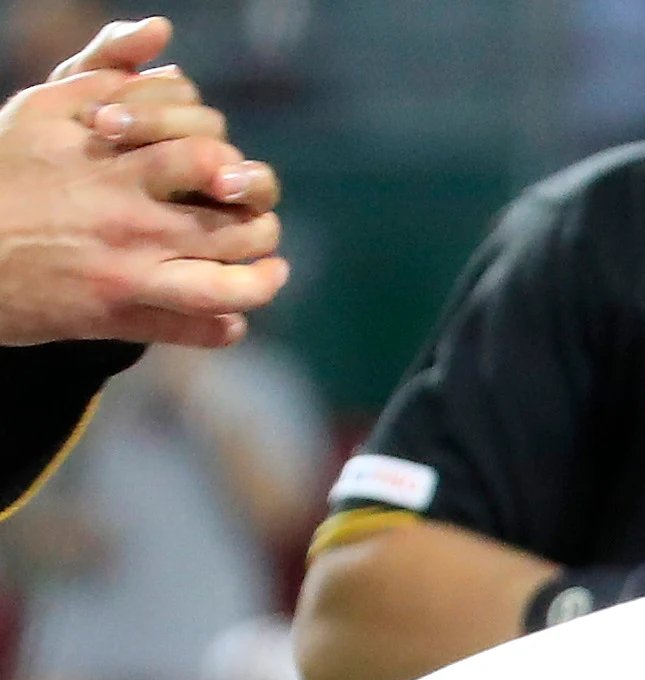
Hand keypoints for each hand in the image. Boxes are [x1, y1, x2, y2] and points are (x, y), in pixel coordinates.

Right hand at [0, 22, 281, 349]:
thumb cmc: (4, 171)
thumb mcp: (44, 108)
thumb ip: (105, 67)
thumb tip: (162, 33)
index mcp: (113, 155)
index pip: (208, 138)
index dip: (224, 149)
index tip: (218, 162)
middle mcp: (126, 209)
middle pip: (234, 202)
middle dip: (257, 204)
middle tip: (253, 213)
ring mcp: (126, 266)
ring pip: (232, 275)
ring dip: (262, 271)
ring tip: (265, 265)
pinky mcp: (117, 316)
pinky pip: (199, 327)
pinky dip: (227, 326)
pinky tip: (231, 317)